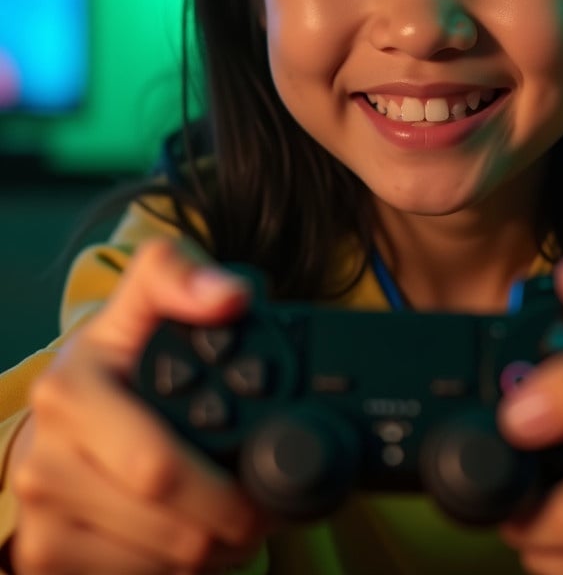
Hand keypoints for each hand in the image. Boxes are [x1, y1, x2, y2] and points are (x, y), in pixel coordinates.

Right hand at [9, 238, 270, 573]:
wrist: (68, 402)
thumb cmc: (121, 351)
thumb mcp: (149, 292)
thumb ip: (186, 275)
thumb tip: (232, 296)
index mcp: (69, 392)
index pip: (158, 467)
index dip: (226, 486)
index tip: (265, 480)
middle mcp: (43, 458)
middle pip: (170, 529)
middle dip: (232, 526)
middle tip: (264, 509)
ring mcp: (39, 515)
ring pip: (157, 565)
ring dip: (209, 553)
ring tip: (230, 517)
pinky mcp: (41, 559)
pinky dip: (172, 570)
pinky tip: (186, 532)